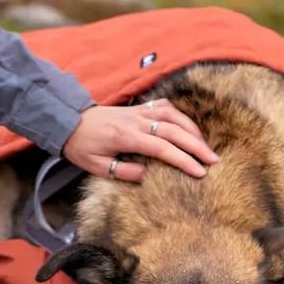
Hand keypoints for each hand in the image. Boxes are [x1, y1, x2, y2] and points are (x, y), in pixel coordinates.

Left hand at [62, 100, 218, 181]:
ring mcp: (139, 112)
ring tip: (205, 146)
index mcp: (126, 137)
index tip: (199, 172)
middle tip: (214, 161)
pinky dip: (179, 115)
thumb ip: (124, 172)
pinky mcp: (139, 108)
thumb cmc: (83, 147)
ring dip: (192, 130)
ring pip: (173, 115)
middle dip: (196, 146)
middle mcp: (136, 121)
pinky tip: (188, 127)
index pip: (162, 148)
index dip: (183, 160)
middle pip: (174, 130)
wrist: (69, 122)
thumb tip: (149, 176)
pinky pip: (164, 107)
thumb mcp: (97, 166)